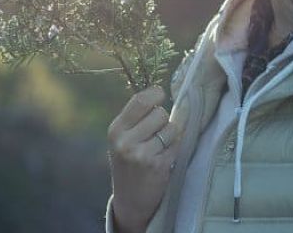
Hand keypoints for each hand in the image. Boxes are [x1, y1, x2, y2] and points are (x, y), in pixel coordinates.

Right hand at [107, 85, 184, 232]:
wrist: (130, 201)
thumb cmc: (129, 164)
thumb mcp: (122, 139)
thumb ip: (136, 118)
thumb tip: (159, 92)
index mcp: (116, 130)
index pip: (140, 100)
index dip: (155, 94)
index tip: (160, 94)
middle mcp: (126, 141)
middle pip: (160, 113)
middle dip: (163, 120)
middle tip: (155, 133)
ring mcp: (142, 154)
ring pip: (171, 128)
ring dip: (171, 135)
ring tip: (159, 146)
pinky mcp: (158, 166)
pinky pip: (177, 144)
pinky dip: (175, 148)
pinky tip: (164, 157)